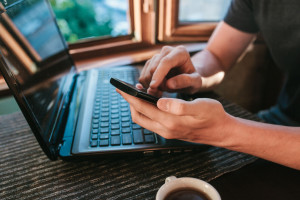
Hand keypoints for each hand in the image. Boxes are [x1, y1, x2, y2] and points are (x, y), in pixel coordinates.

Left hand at [117, 89, 231, 146]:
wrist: (221, 131)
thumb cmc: (213, 116)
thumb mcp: (199, 107)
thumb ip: (179, 105)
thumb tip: (160, 102)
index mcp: (170, 121)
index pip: (142, 107)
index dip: (130, 96)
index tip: (121, 87)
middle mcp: (165, 129)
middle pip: (138, 116)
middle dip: (129, 102)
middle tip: (124, 89)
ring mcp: (167, 132)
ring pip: (143, 120)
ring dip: (136, 107)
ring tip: (135, 94)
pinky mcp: (170, 132)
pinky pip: (151, 122)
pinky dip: (145, 111)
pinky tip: (149, 102)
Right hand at [138, 46, 202, 96]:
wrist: (188, 77)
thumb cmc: (193, 79)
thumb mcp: (195, 82)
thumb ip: (185, 81)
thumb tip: (168, 84)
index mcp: (180, 52)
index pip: (166, 62)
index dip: (158, 74)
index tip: (153, 86)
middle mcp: (167, 51)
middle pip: (154, 67)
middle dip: (156, 83)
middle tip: (161, 94)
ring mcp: (157, 56)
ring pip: (146, 73)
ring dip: (151, 86)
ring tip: (161, 92)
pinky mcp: (150, 63)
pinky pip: (143, 77)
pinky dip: (147, 86)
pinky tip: (157, 90)